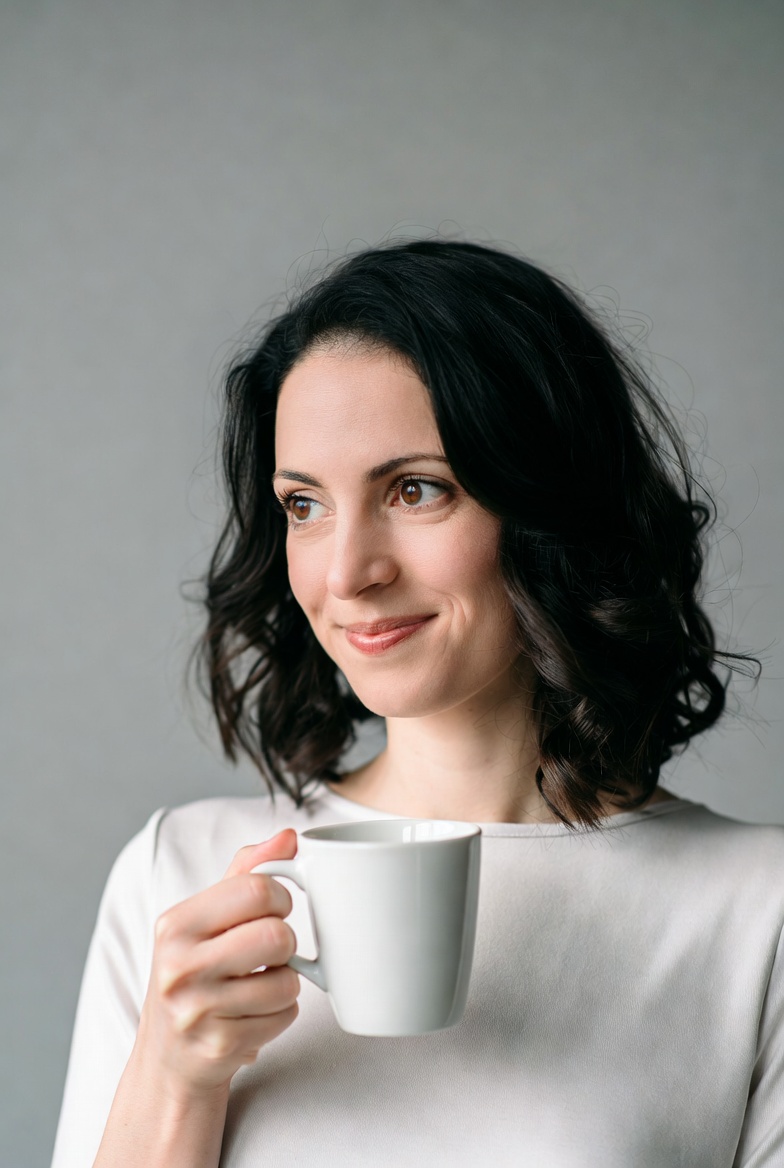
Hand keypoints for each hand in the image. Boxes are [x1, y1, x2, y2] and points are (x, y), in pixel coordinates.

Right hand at [134, 829, 300, 1096]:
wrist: (167, 1059)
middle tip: (269, 951)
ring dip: (285, 982)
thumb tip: (290, 836)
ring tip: (259, 984)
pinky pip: (285, 1016)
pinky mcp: (219, 1047)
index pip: (257, 889)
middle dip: (286, 943)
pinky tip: (254, 1014)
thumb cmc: (194, 974)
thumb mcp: (206, 918)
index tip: (273, 910)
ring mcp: (197, 1011)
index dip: (280, 898)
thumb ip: (247, 871)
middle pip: (278, 936)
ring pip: (288, 980)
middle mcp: (179, 967)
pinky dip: (281, 1014)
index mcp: (175, 924)